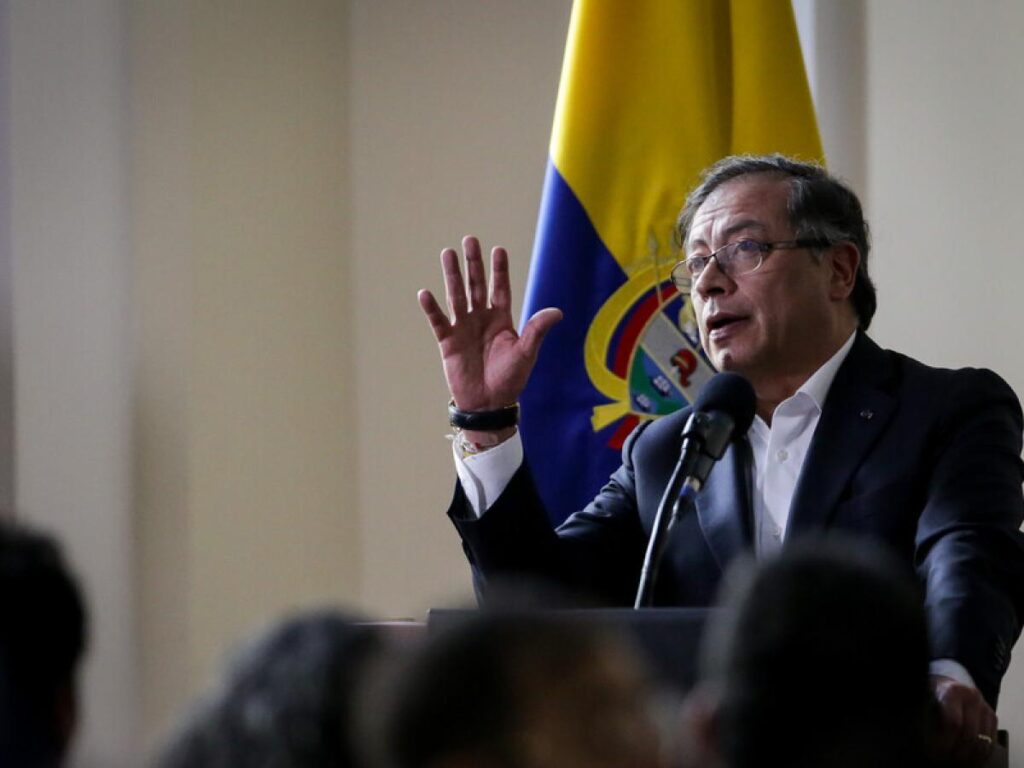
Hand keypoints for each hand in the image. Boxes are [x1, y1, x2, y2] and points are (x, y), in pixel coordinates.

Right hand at [418, 236, 561, 412]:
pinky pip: (439, 321)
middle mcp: (481, 319)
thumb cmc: (510, 379)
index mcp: (501, 319)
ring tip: (447, 253)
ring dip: (452, 276)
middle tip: (470, 239)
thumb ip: (537, 330)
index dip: (499, 269)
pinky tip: (425, 293)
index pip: (500, 288)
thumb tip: (557, 312)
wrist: (489, 404)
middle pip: (476, 285)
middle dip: (473, 263)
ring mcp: (463, 328)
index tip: (498, 249)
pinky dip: (432, 309)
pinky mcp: (448, 342)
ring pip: (457, 296)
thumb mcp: (526, 353)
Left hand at [930, 674, 996, 765]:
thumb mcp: (925, 699)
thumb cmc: (932, 692)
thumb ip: (926, 718)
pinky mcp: (992, 717)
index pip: (953, 723)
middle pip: (969, 735)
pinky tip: (967, 759)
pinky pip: (990, 742)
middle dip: (955, 752)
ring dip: (968, 757)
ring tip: (954, 762)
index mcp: (952, 691)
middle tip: (942, 760)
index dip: (944, 742)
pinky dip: (979, 755)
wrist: (948, 682)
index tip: (934, 752)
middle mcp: (972, 697)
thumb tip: (925, 742)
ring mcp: (984, 707)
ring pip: (982, 742)